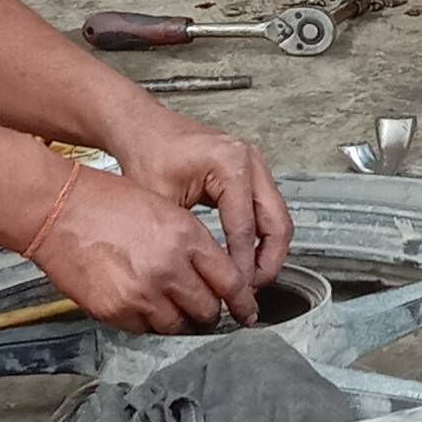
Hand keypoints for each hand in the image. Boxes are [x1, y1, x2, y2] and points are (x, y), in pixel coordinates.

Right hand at [27, 167, 255, 334]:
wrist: (57, 208)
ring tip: (169, 305)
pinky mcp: (116, 311)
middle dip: (210, 313)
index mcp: (185, 236)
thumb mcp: (163, 208)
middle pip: (208, 311)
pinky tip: (142, 303)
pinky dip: (149, 321)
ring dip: (179, 319)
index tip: (247, 311)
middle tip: (205, 309)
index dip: (243, 302)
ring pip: (178, 326)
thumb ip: (193, 244)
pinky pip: (146, 329)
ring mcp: (141, 293)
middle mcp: (168, 268)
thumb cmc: (107, 202)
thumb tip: (217, 280)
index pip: (231, 282)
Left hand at [105, 107, 292, 305]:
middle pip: (277, 224)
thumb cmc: (148, 152)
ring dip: (268, 253)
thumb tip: (203, 280)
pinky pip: (268, 212)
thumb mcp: (162, 202)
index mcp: (230, 163)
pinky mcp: (251, 173)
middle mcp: (249, 160)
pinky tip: (247, 260)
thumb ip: (187, 240)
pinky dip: (262, 238)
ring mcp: (255, 165)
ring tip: (250, 282)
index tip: (236, 293)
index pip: (245, 228)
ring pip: (278, 219)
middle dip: (267, 264)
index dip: (242, 267)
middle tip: (251, 292)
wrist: (143, 128)